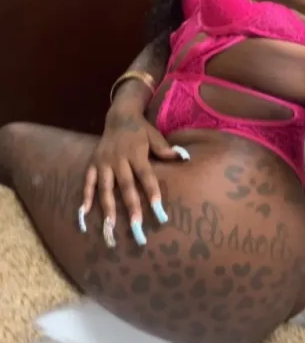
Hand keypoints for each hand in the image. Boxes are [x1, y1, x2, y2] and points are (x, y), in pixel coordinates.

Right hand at [80, 107, 186, 246]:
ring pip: (105, 187)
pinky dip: (86, 196)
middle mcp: (118, 159)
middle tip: (136, 225)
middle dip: (131, 206)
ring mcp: (103, 162)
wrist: (119, 116)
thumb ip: (164, 148)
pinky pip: (88, 181)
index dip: (151, 191)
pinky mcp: (93, 163)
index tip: (157, 208)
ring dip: (107, 207)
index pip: (145, 175)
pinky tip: (84, 212)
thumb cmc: (140, 130)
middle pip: (126, 186)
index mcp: (136, 153)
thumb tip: (182, 158)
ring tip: (109, 226)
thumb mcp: (154, 135)